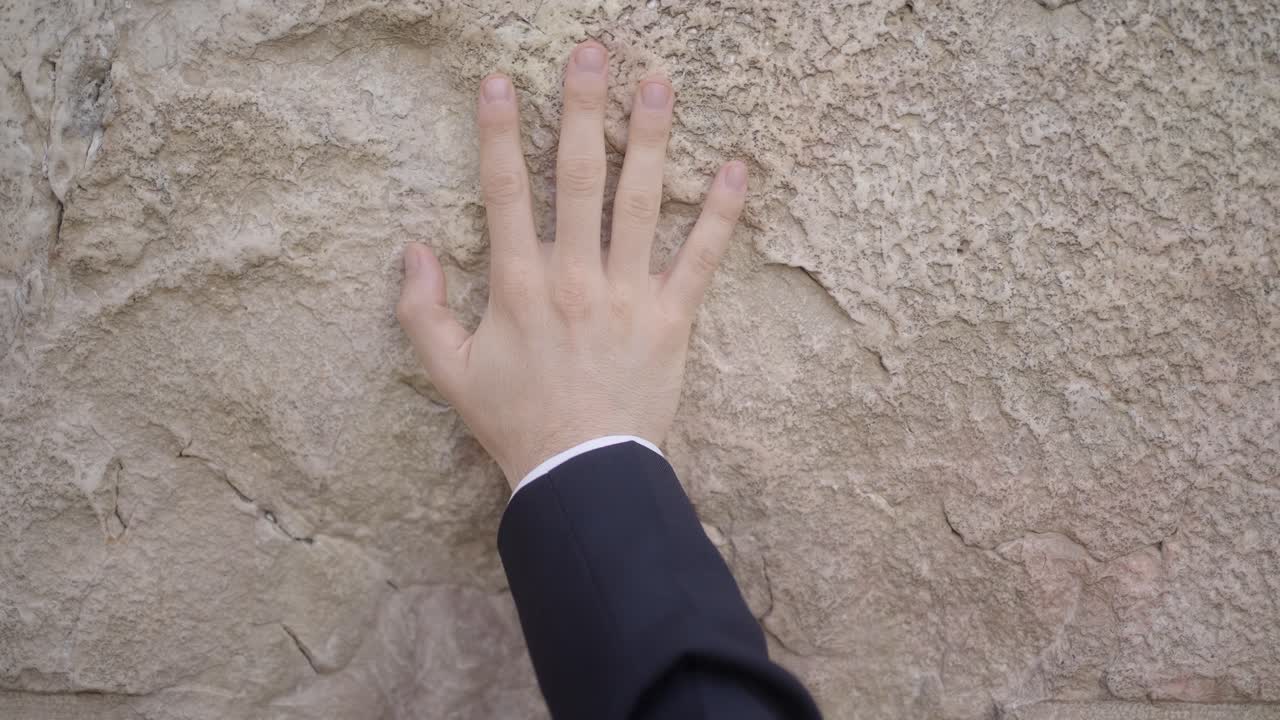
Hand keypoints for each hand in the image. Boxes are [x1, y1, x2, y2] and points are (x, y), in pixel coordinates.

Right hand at [397, 41, 747, 488]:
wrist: (581, 474)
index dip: (499, 133)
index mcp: (518, 284)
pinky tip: (736, 167)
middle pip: (578, 177)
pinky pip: (700, 258)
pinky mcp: (672, 319)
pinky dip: (720, 213)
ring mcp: (628, 294)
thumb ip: (421, 310)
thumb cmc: (515, 423)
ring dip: (650, 138)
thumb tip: (412, 249)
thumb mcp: (449, 372)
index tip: (499, 81)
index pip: (505, 192)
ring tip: (658, 84)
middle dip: (582, 108)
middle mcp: (574, 276)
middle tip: (591, 52)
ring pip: (640, 202)